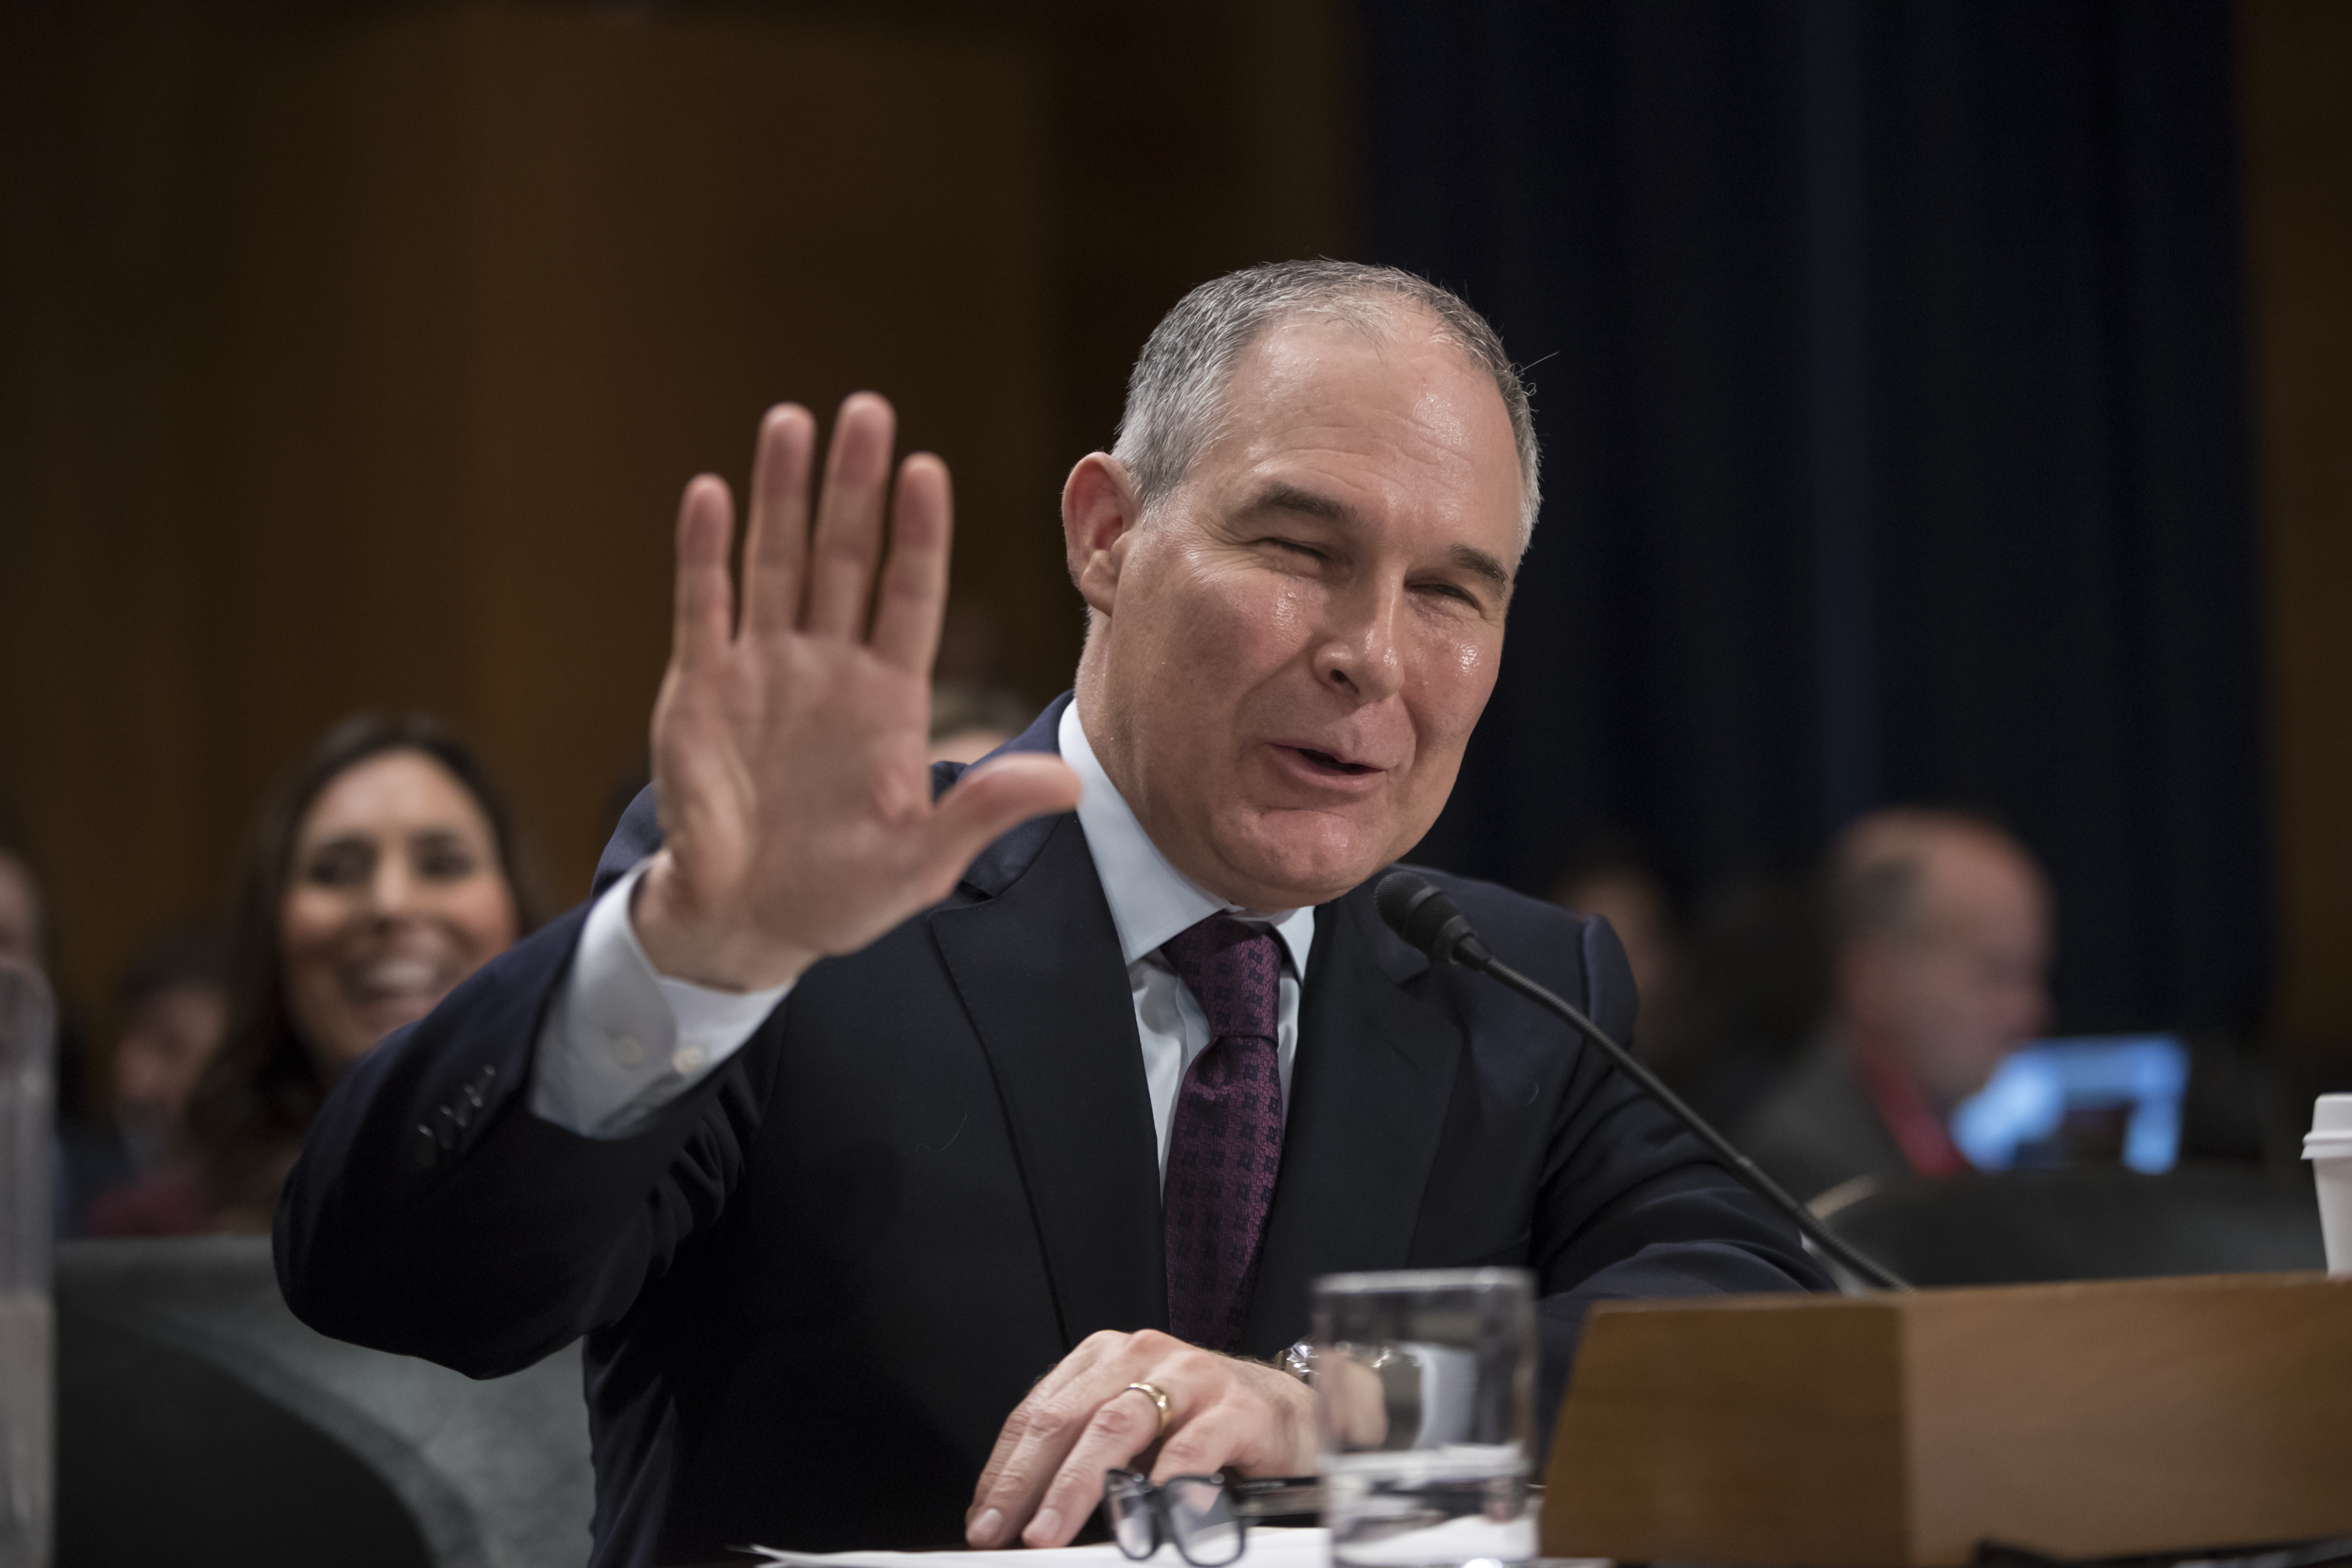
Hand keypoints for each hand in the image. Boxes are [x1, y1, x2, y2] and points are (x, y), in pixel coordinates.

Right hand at [633, 396, 1081, 989]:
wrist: (748, 922)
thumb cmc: (842, 894)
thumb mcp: (923, 862)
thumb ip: (986, 814)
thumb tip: (1072, 787)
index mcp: (888, 697)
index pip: (910, 594)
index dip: (918, 534)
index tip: (927, 469)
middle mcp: (828, 666)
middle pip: (845, 557)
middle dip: (854, 485)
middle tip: (866, 409)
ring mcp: (762, 669)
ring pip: (776, 561)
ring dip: (781, 493)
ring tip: (791, 421)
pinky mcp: (700, 686)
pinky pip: (703, 604)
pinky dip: (705, 551)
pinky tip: (711, 493)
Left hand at [965, 1329, 1318, 1549]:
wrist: (1283, 1412)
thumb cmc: (1197, 1422)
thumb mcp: (1130, 1426)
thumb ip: (1081, 1454)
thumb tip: (1019, 1511)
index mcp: (1106, 1358)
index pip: (1038, 1412)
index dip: (1004, 1469)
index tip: (983, 1518)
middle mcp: (1143, 1356)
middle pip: (1069, 1418)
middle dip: (1027, 1481)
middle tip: (1003, 1531)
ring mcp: (1191, 1377)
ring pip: (1119, 1426)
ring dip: (1078, 1486)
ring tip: (1053, 1529)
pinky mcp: (1238, 1408)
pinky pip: (1194, 1447)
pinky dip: (1164, 1484)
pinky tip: (1144, 1514)